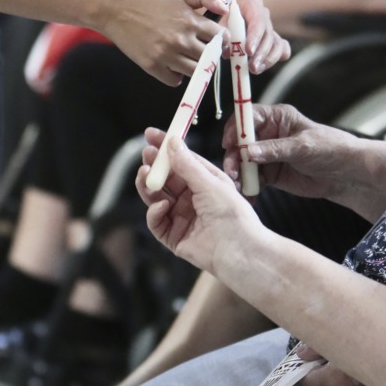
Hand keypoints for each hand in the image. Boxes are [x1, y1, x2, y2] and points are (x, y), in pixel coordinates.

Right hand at [103, 0, 226, 84]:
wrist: (118, 11)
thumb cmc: (152, 2)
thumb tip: (225, 8)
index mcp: (190, 20)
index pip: (220, 37)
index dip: (222, 41)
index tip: (219, 44)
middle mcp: (180, 38)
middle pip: (209, 58)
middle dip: (209, 57)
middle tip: (203, 53)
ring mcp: (166, 54)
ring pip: (194, 72)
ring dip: (194, 68)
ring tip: (187, 59)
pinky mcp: (152, 65)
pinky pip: (175, 80)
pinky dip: (175, 76)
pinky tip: (171, 65)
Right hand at [138, 133, 260, 276]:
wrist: (239, 251)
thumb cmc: (233, 215)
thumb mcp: (210, 183)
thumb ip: (188, 165)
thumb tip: (172, 142)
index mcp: (204, 182)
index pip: (181, 160)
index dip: (165, 147)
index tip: (150, 135)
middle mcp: (191, 198)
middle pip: (165, 178)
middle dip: (154, 165)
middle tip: (146, 155)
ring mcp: (181, 218)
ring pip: (156, 197)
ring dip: (148, 185)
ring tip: (146, 176)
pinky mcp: (174, 237)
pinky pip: (156, 221)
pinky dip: (154, 212)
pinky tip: (161, 206)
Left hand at [205, 0, 289, 72]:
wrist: (202, 15)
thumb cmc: (202, 6)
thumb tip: (223, 9)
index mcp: (248, 3)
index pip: (258, 17)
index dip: (255, 35)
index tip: (248, 50)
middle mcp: (259, 15)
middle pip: (268, 33)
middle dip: (262, 52)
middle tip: (251, 66)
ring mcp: (264, 28)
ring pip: (275, 42)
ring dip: (268, 58)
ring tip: (254, 69)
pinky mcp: (266, 40)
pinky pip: (280, 48)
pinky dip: (275, 57)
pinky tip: (263, 66)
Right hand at [222, 101, 352, 198]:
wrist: (345, 174)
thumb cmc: (330, 149)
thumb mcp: (303, 146)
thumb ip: (275, 149)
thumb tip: (249, 151)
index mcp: (277, 118)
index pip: (248, 117)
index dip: (236, 128)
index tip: (229, 143)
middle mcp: (268, 134)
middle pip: (240, 142)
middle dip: (234, 157)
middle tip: (233, 172)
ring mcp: (267, 155)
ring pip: (243, 163)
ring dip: (238, 175)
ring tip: (238, 188)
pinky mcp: (270, 174)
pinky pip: (253, 180)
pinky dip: (248, 188)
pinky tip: (248, 197)